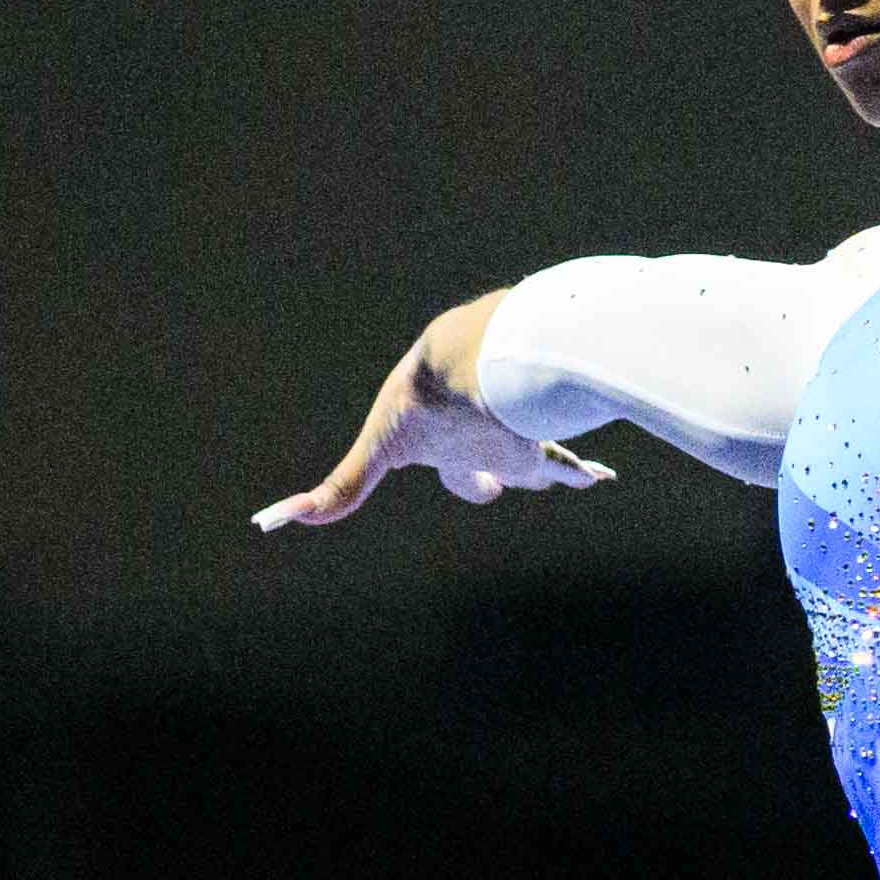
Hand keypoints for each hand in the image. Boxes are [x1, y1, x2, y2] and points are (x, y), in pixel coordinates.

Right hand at [255, 340, 604, 532]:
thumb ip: (342, 487)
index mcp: (452, 444)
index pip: (462, 474)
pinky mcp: (549, 436)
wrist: (470, 361)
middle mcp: (489, 441)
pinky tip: (604, 478)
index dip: (472, 485)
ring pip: (547, 463)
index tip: (485, 489)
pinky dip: (584, 475)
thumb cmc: (422, 399)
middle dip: (519, 477)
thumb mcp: (378, 449)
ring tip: (589, 476)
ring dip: (566, 471)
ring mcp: (522, 438)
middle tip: (535, 482)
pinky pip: (571, 460)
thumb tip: (275, 518)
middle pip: (507, 469)